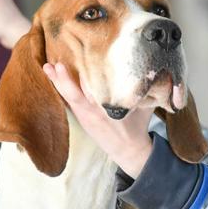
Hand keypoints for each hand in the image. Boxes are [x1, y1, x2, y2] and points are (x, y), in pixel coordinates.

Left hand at [41, 62, 153, 177]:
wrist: (129, 151)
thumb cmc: (138, 125)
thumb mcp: (147, 106)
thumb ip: (149, 88)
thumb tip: (159, 68)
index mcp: (112, 108)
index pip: (98, 88)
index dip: (89, 74)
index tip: (83, 58)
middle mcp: (97, 112)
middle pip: (78, 92)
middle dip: (67, 78)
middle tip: (58, 62)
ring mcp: (86, 116)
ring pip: (69, 97)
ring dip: (58, 82)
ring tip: (48, 67)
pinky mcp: (81, 118)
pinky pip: (68, 102)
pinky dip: (60, 89)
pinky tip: (51, 78)